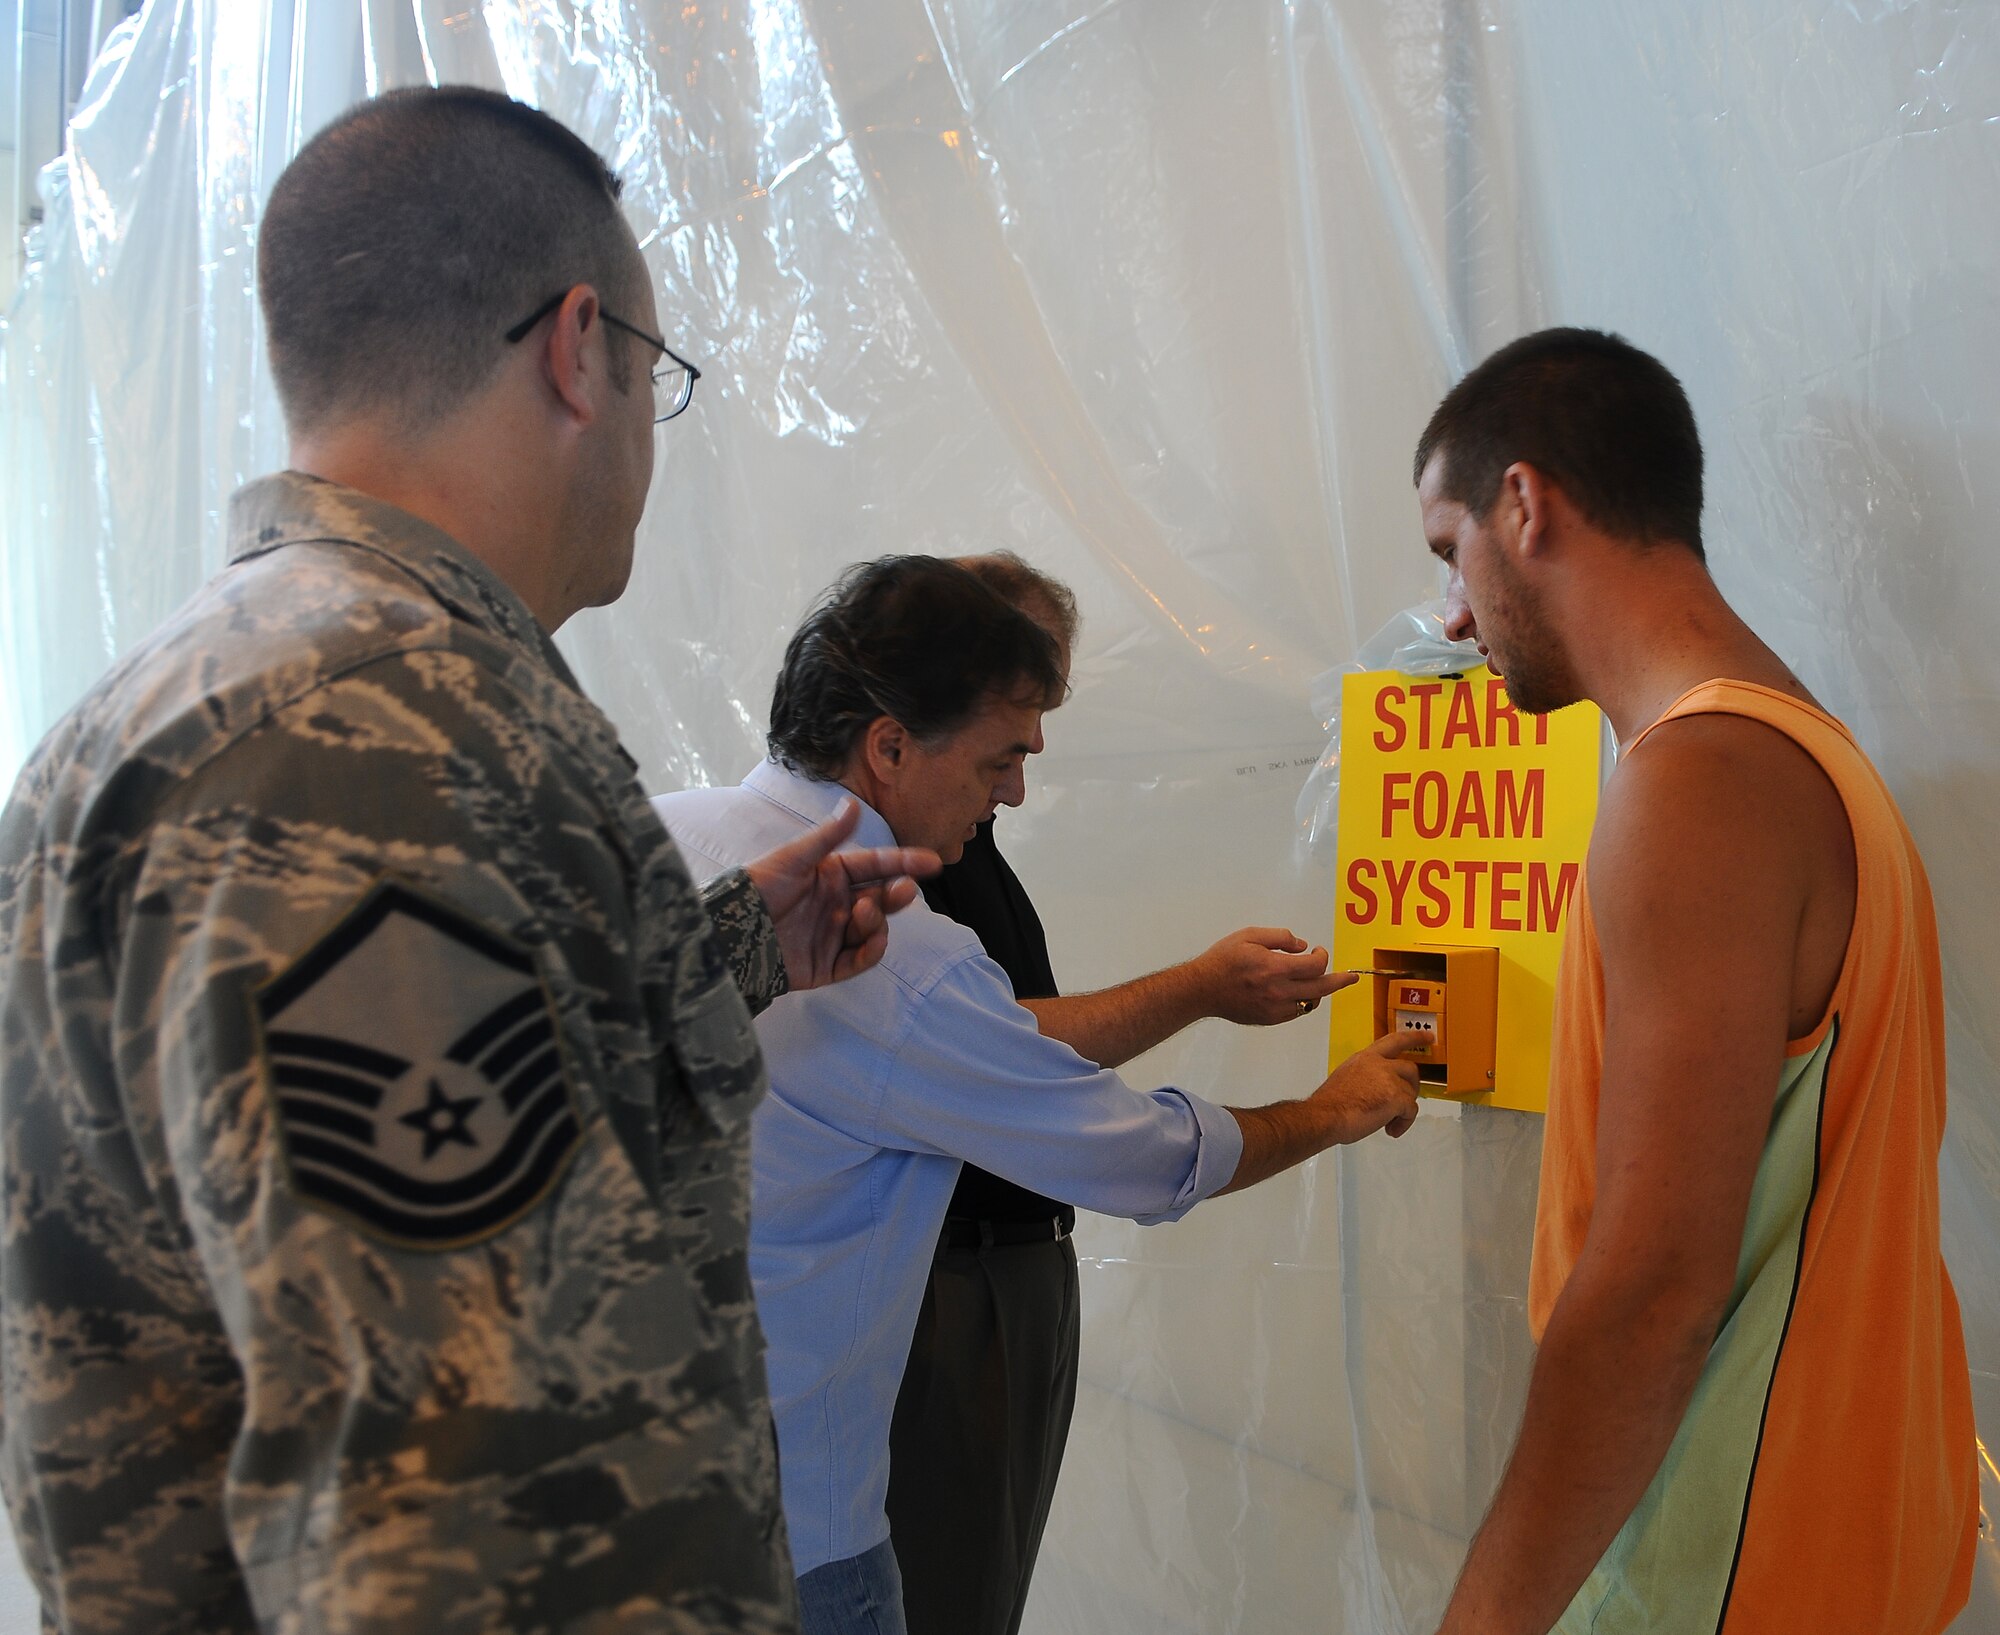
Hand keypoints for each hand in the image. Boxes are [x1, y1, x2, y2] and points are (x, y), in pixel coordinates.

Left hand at [745, 800, 939, 989]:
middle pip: (880, 898)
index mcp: (832, 875)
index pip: (875, 866)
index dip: (904, 862)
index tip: (932, 862)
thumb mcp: (793, 858)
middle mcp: (837, 903)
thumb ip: (828, 836)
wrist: (732, 932)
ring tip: (863, 912)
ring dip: (877, 920)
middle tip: (904, 890)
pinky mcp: (827, 965)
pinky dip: (870, 951)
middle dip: (896, 893)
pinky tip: (870, 941)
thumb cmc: (759, 888)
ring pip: (874, 928)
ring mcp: (834, 935)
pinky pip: (859, 960)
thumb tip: (853, 803)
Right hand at [1193, 927, 1354, 1024]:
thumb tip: (1302, 945)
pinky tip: (1297, 992)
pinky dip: (1302, 1001)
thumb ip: (1280, 937)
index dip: (1322, 956)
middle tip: (1352, 977)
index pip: (1315, 965)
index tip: (1318, 950)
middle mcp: (1278, 991)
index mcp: (1274, 968)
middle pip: (1322, 988)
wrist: (1202, 989)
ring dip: (1319, 991)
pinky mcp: (1269, 1019)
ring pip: (1311, 1002)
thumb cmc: (1224, 959)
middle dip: (1340, 980)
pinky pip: (1296, 1011)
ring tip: (1319, 981)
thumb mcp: (1249, 935)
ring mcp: (1275, 1008)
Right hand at [1312, 1029, 1424, 1142]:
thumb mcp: (1346, 1077)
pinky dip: (1403, 1123)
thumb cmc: (1330, 1103)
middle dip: (1411, 1086)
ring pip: (1410, 1093)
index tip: (1428, 1037)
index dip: (1414, 1038)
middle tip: (1405, 1100)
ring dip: (1403, 1110)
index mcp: (1366, 1058)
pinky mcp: (1396, 1097)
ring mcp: (1389, 1079)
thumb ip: (1365, 1075)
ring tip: (1388, 1121)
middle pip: (1410, 1069)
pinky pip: (1411, 1111)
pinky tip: (1391, 1129)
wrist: (1325, 1116)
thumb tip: (1374, 1088)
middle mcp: (1379, 1064)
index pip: (1395, 1040)